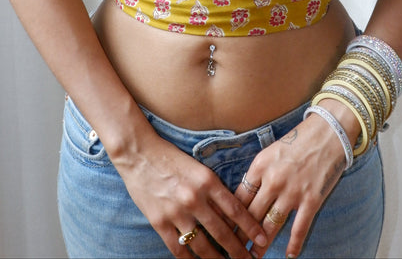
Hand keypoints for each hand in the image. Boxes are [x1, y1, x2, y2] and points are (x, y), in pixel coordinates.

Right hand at [113, 130, 267, 257]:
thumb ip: (213, 190)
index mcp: (207, 180)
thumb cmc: (171, 158)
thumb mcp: (198, 169)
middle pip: (223, 232)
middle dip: (239, 250)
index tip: (262, 239)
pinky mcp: (160, 222)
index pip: (235, 210)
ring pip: (203, 245)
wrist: (139, 153)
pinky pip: (179, 249)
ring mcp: (176, 212)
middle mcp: (194, 198)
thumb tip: (231, 214)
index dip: (251, 228)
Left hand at [234, 114, 347, 258]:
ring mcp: (292, 192)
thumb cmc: (298, 140)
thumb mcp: (271, 151)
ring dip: (261, 244)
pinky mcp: (311, 200)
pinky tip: (289, 255)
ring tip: (253, 257)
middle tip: (233, 250)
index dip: (230, 217)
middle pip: (251, 215)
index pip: (239, 198)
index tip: (223, 230)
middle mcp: (273, 181)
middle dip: (241, 235)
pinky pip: (300, 227)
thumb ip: (258, 173)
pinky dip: (294, 244)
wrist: (327, 132)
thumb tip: (246, 195)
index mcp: (260, 166)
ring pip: (271, 225)